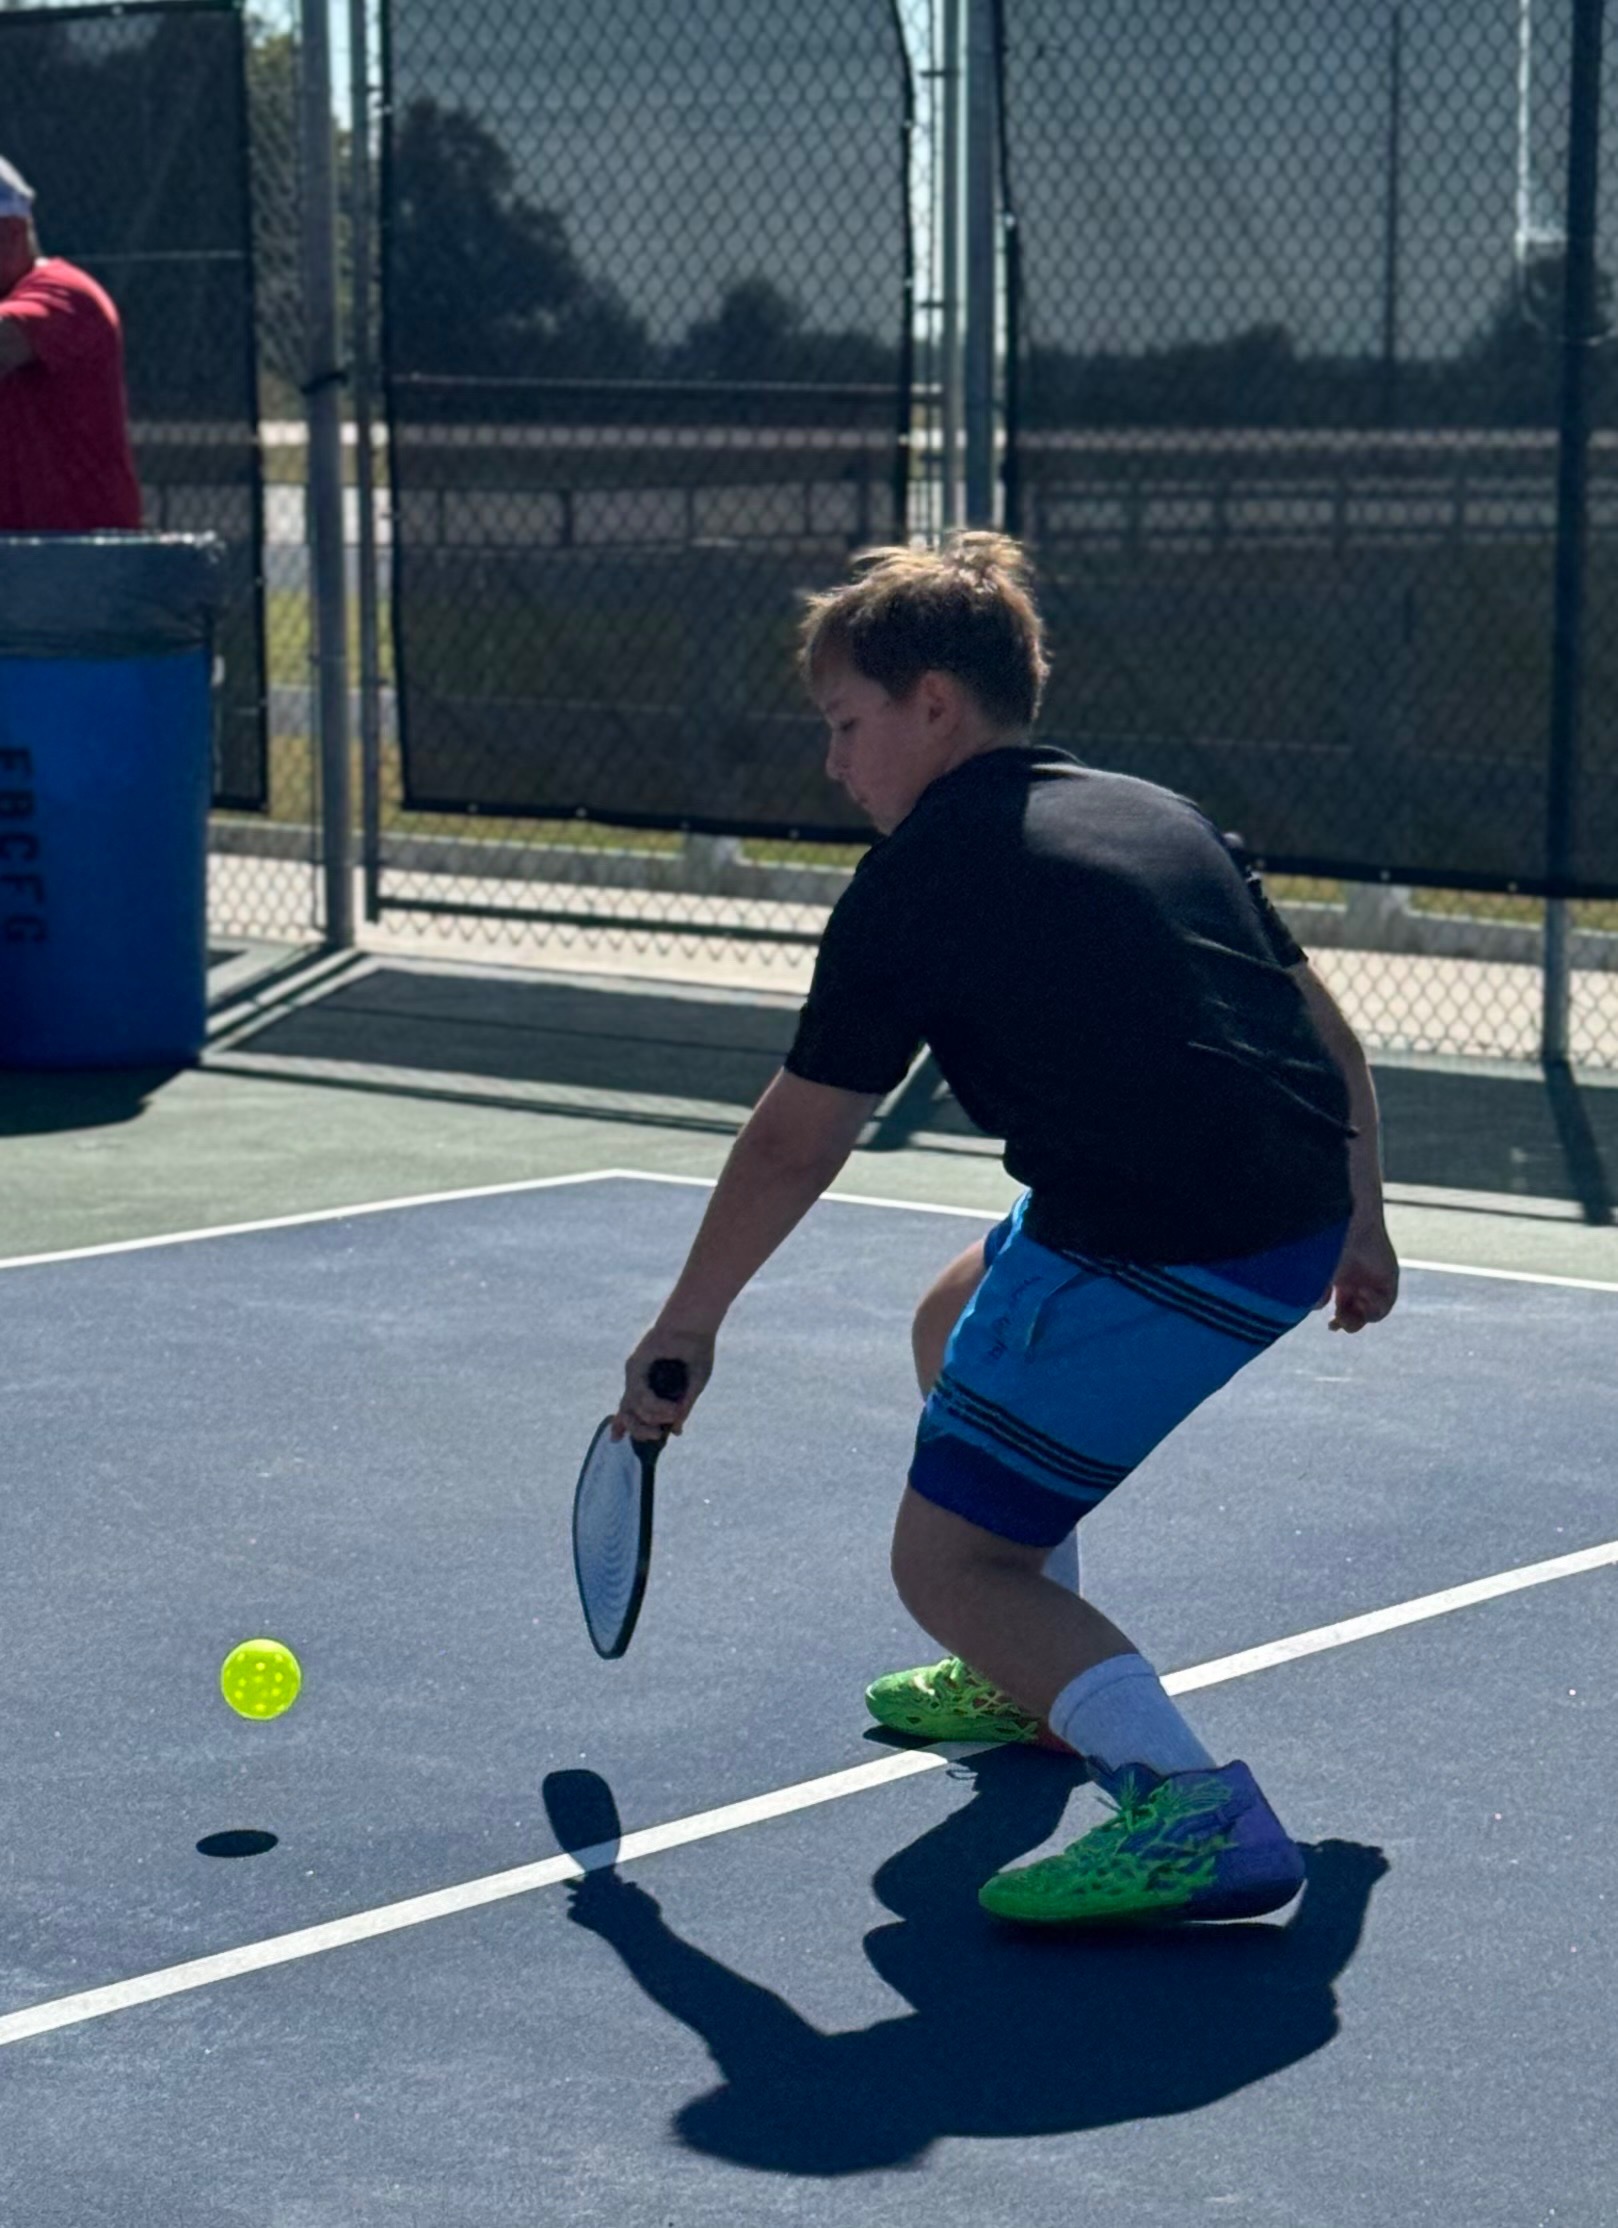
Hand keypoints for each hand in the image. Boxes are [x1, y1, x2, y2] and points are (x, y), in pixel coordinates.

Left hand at [612, 1326, 713, 1441]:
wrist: (694, 1323)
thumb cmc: (697, 1350)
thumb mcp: (694, 1386)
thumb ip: (683, 1408)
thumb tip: (675, 1432)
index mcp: (652, 1384)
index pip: (632, 1408)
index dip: (623, 1424)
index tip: (616, 1439)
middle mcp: (639, 1379)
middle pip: (627, 1413)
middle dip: (639, 1430)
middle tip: (656, 1435)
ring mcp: (635, 1373)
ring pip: (631, 1407)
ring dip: (653, 1417)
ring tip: (672, 1413)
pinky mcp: (634, 1365)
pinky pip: (637, 1394)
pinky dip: (653, 1406)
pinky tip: (670, 1408)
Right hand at [1312, 1216, 1398, 1332]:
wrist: (1349, 1220)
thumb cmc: (1327, 1242)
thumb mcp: (1316, 1270)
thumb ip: (1316, 1290)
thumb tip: (1319, 1306)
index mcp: (1339, 1278)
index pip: (1344, 1307)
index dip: (1338, 1320)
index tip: (1331, 1325)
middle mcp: (1358, 1279)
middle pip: (1358, 1312)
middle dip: (1349, 1323)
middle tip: (1338, 1324)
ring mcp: (1374, 1278)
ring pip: (1372, 1310)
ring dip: (1361, 1317)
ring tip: (1350, 1313)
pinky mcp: (1389, 1276)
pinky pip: (1386, 1302)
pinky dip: (1375, 1306)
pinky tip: (1363, 1295)